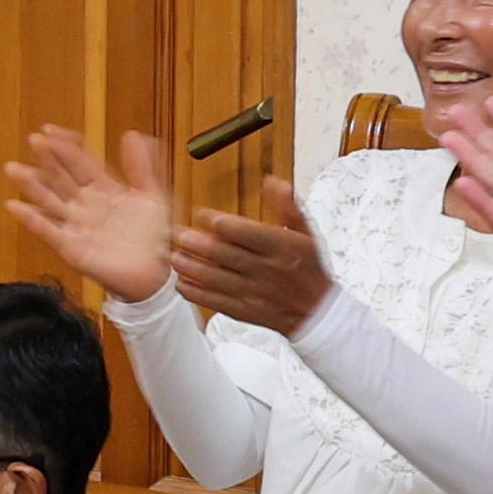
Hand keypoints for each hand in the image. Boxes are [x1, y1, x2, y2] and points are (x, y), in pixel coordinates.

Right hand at [2, 123, 178, 304]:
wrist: (156, 274)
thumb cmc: (154, 237)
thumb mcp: (152, 195)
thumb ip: (142, 166)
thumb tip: (133, 134)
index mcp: (103, 189)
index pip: (80, 162)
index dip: (66, 146)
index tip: (50, 130)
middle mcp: (84, 204)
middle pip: (61, 177)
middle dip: (47, 159)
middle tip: (34, 140)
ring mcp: (75, 225)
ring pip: (49, 201)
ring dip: (31, 185)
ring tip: (14, 169)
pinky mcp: (71, 247)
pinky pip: (48, 231)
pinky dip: (32, 220)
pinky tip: (16, 206)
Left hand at [170, 178, 331, 335]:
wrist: (318, 311)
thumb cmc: (309, 268)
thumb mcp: (306, 233)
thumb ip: (287, 207)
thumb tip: (273, 182)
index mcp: (282, 247)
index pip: (245, 232)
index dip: (219, 222)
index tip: (203, 214)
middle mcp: (267, 270)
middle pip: (225, 255)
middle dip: (197, 244)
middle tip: (178, 234)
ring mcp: (255, 292)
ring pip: (216, 278)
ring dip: (191, 267)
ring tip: (173, 256)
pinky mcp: (245, 311)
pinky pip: (216, 302)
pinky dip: (196, 292)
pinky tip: (181, 283)